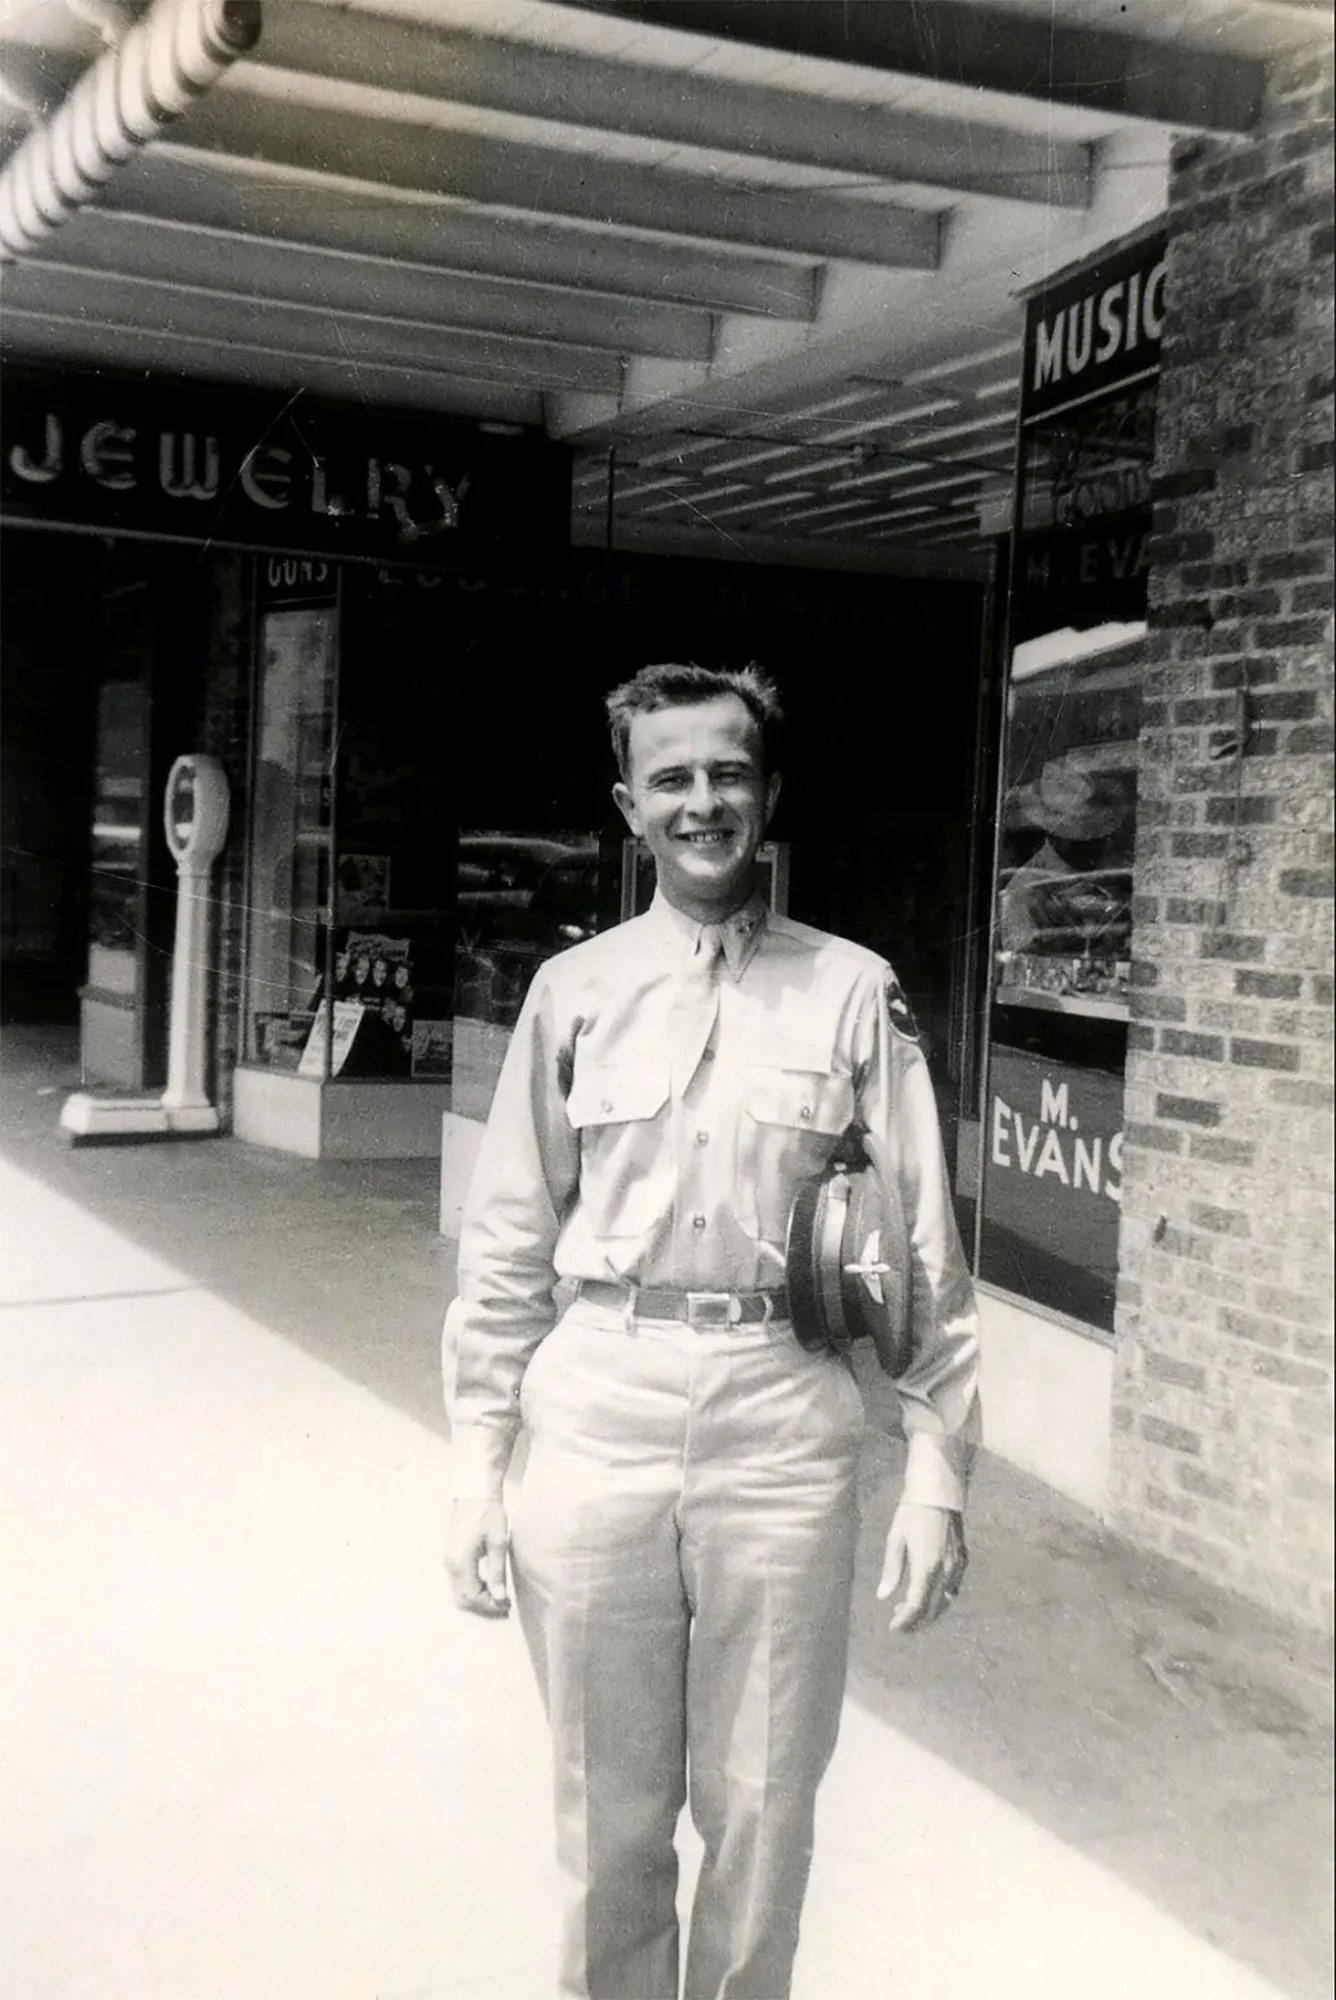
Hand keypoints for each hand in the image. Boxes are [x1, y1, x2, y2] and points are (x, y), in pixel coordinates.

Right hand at [446, 1498, 510, 1617]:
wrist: (474, 1495)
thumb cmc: (489, 1515)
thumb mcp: (498, 1542)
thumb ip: (497, 1571)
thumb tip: (499, 1598)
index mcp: (461, 1562)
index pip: (472, 1597)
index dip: (490, 1606)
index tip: (507, 1605)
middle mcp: (450, 1565)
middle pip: (463, 1599)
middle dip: (483, 1606)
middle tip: (504, 1605)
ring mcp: (448, 1562)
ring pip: (459, 1593)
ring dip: (478, 1599)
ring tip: (498, 1596)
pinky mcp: (450, 1558)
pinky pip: (459, 1584)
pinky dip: (473, 1590)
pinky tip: (489, 1585)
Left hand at [876, 1502, 967, 1633]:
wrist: (938, 1493)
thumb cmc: (911, 1513)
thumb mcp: (896, 1539)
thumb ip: (891, 1570)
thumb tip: (883, 1596)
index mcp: (927, 1567)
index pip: (916, 1606)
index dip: (905, 1621)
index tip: (893, 1628)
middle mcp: (946, 1571)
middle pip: (933, 1609)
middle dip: (916, 1621)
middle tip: (899, 1623)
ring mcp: (958, 1567)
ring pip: (945, 1602)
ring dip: (928, 1611)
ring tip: (909, 1608)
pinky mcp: (963, 1560)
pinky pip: (954, 1589)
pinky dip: (940, 1598)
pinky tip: (927, 1593)